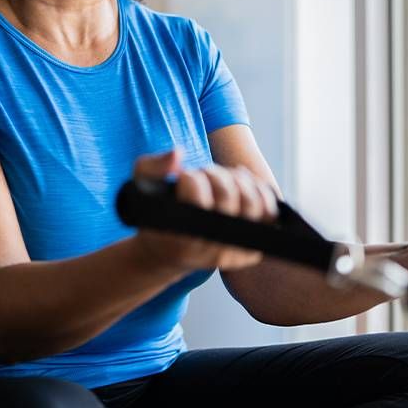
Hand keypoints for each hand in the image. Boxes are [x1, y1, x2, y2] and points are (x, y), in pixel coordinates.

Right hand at [130, 149, 278, 273]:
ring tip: (223, 177)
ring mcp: (233, 252)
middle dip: (214, 174)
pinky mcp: (249, 250)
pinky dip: (259, 192)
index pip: (197, 199)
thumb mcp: (140, 188)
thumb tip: (177, 154)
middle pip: (227, 197)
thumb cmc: (155, 216)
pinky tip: (242, 185)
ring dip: (239, 181)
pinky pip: (268, 215)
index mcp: (180, 239)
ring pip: (252, 205)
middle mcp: (209, 250)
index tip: (182, 177)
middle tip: (203, 174)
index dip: (191, 179)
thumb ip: (152, 167)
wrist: (166, 253)